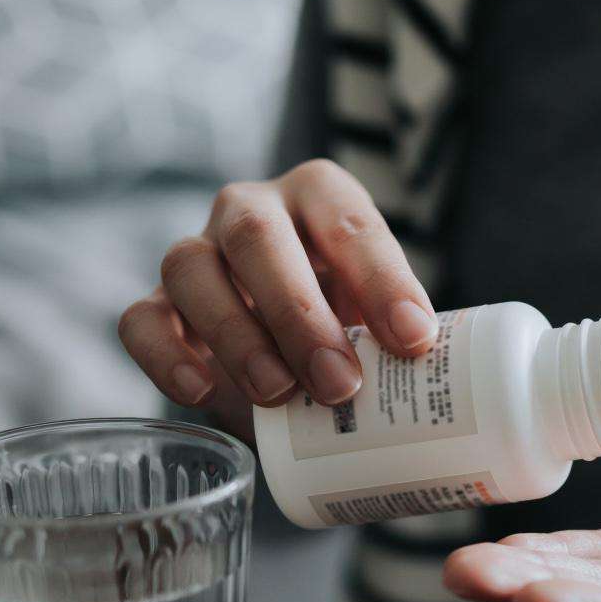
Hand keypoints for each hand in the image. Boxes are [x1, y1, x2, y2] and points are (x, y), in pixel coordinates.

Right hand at [118, 159, 437, 414]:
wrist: (289, 357)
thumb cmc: (353, 330)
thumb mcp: (386, 325)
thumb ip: (409, 345)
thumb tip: (459, 403)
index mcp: (321, 197)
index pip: (348, 220)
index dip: (381, 278)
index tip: (412, 341)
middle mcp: (251, 211)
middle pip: (257, 234)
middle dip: (298, 311)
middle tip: (338, 383)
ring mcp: (197, 254)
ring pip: (190, 267)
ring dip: (236, 334)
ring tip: (278, 396)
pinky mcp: (156, 307)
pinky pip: (141, 319)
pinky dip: (165, 355)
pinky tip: (202, 392)